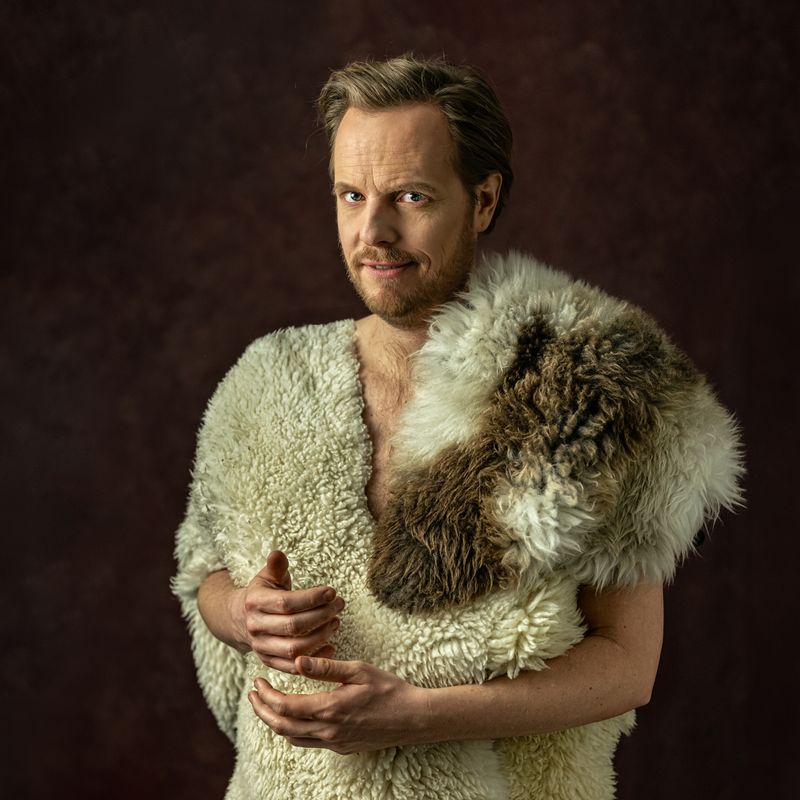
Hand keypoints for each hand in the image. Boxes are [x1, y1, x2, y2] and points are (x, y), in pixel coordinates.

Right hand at [232, 551, 344, 673]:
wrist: (239, 619)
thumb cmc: (262, 594)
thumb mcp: (267, 577)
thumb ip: (276, 567)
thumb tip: (277, 553)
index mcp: (255, 602)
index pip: (286, 603)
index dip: (311, 598)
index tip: (332, 592)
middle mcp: (256, 626)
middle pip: (293, 626)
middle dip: (321, 615)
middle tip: (339, 605)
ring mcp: (261, 646)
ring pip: (294, 649)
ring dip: (320, 637)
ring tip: (336, 622)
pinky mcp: (268, 661)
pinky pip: (293, 668)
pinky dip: (314, 660)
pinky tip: (331, 647)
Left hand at [248, 656, 428, 753]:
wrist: (412, 718)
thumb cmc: (388, 689)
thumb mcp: (358, 670)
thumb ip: (326, 667)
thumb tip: (297, 661)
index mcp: (330, 708)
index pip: (284, 706)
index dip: (265, 695)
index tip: (257, 680)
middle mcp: (327, 730)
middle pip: (281, 726)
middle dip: (261, 710)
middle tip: (252, 693)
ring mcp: (333, 743)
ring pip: (291, 738)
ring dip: (274, 722)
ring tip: (266, 704)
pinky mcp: (340, 748)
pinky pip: (307, 742)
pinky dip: (292, 730)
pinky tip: (293, 715)